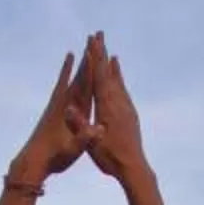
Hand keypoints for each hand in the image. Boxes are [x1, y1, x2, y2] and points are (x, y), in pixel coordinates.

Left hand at [7, 47, 91, 187]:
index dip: (91, 66)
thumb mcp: (72, 149)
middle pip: (79, 74)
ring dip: (79, 63)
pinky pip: (63, 87)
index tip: (97, 48)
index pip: (84, 83)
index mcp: (71, 109)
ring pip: (72, 78)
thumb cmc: (54, 157)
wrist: (32, 163)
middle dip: (88, 56)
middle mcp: (64, 102)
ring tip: (84, 47)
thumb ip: (84, 138)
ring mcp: (59, 105)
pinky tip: (68, 66)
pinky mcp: (55, 110)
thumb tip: (98, 129)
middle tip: (95, 37)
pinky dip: (67, 75)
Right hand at [74, 32, 147, 182]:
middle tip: (100, 36)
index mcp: (107, 107)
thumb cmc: (110, 158)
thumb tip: (68, 108)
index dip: (94, 58)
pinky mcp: (131, 116)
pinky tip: (121, 83)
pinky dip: (121, 83)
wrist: (134, 168)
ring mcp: (127, 109)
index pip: (99, 77)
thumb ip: (80, 125)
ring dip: (113, 67)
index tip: (91, 41)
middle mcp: (119, 103)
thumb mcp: (90, 143)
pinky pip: (124, 93)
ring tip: (112, 54)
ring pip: (119, 82)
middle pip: (109, 73)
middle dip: (103, 54)